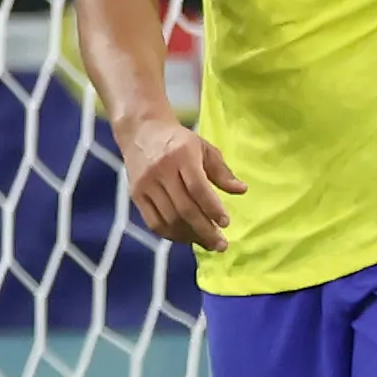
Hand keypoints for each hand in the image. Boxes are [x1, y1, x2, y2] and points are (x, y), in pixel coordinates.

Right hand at [114, 106, 244, 249]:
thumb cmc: (178, 141)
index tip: (226, 223)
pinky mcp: (135, 194)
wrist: (141, 131)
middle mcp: (161, 170)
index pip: (198, 188)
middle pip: (184, 208)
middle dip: (204, 230)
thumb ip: (221, 171)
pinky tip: (185, 237)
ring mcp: (146, 184)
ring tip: (206, 243)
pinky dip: (170, 235)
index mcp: (181, 155)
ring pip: (169, 219)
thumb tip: (242, 191)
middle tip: (221, 245)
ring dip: (189, 236)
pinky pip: (153, 222)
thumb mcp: (203, 148)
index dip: (212, 208)